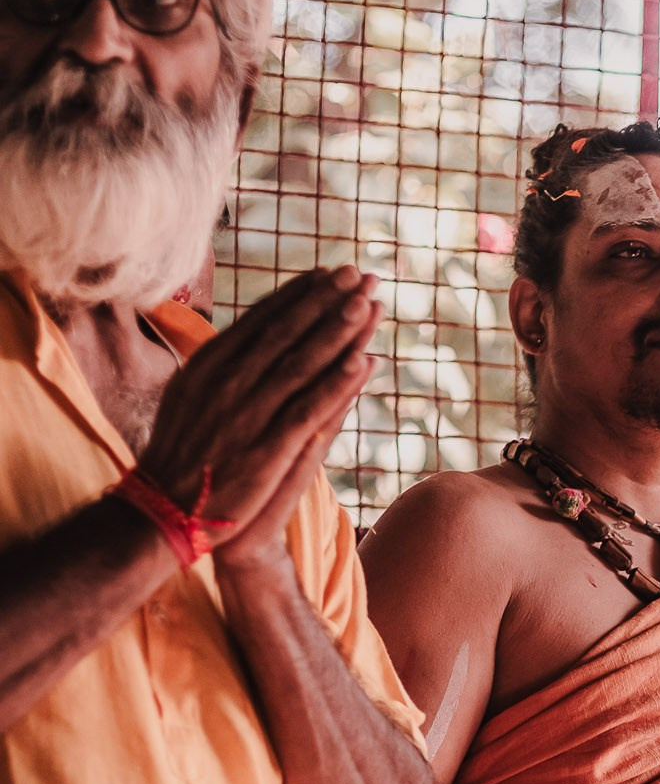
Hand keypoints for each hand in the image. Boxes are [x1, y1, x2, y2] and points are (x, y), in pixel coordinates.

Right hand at [142, 268, 381, 566]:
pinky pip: (309, 408)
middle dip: (327, 299)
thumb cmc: (181, 453)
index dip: (300, 294)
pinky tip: (365, 361)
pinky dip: (337, 383)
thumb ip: (218, 364)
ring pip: (302, 362)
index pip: (262, 319)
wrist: (166, 510)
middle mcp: (228, 381)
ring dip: (339, 329)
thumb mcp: (188, 395)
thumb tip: (244, 336)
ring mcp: (247, 413)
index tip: (329, 273)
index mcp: (209, 364)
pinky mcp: (267, 448)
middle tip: (361, 274)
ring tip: (370, 302)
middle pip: (287, 331)